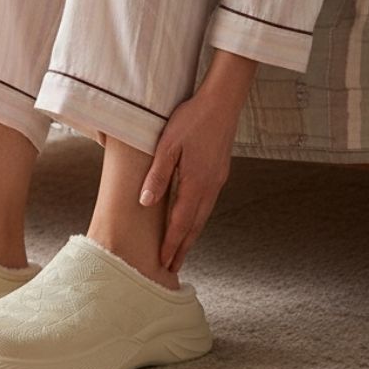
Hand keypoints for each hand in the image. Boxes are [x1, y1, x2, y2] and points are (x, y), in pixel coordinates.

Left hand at [140, 81, 242, 272]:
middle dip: (183, 247)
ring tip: (182, 249)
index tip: (164, 262)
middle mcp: (210, 186)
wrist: (223, 102)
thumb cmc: (193, 120)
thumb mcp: (167, 145)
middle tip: (173, 267)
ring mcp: (217, 180)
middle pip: (195, 225)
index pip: (181, 222)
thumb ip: (157, 175)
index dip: (172, 244)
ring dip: (191, 235)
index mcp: (196, 182)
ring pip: (203, 215)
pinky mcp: (220, 172)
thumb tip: (146, 203)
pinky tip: (192, 219)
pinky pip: (207, 203)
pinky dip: (198, 218)